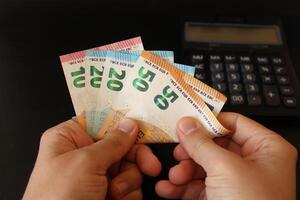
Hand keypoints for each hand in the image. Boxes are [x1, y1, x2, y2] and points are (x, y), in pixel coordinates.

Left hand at [23, 118, 160, 199]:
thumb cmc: (57, 198)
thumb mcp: (85, 163)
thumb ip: (112, 142)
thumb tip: (130, 125)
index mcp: (70, 138)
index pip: (103, 121)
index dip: (123, 124)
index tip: (141, 128)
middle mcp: (83, 154)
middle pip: (121, 144)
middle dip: (135, 157)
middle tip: (149, 165)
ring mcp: (96, 175)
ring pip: (129, 166)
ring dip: (128, 180)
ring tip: (115, 192)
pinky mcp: (106, 192)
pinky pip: (129, 185)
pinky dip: (128, 194)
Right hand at [156, 112, 296, 199]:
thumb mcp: (225, 168)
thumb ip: (202, 143)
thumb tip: (186, 124)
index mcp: (266, 149)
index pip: (234, 122)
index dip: (208, 120)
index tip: (186, 119)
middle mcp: (253, 163)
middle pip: (215, 145)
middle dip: (192, 151)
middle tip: (177, 150)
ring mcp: (237, 181)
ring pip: (205, 166)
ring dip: (184, 171)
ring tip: (174, 176)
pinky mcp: (224, 197)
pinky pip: (201, 185)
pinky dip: (183, 187)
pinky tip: (169, 189)